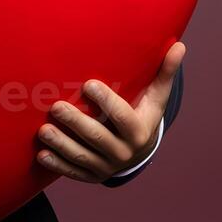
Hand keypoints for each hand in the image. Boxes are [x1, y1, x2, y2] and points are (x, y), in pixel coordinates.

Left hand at [35, 42, 185, 182]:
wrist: (140, 153)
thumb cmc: (143, 114)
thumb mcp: (155, 97)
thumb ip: (164, 73)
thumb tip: (179, 46)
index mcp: (139, 131)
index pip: (122, 116)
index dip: (106, 101)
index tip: (88, 84)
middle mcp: (123, 152)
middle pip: (97, 137)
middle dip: (76, 122)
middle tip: (56, 107)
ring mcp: (107, 166)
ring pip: (82, 156)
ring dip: (61, 144)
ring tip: (43, 130)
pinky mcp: (92, 176)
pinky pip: (73, 172)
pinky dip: (58, 165)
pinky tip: (42, 155)